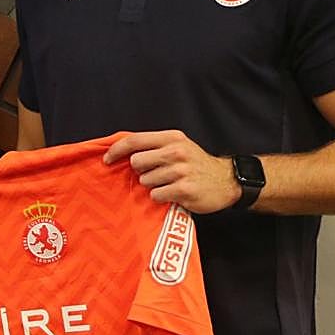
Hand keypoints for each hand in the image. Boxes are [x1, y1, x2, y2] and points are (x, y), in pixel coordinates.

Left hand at [104, 130, 240, 213]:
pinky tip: (174, 193)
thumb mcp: (178, 146)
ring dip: (152, 185)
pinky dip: (161, 197)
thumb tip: (120, 151)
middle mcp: (176, 151)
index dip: (116, 150)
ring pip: (145, 181)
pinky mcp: (184, 189)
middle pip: (136, 162)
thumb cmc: (196, 164)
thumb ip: (153, 146)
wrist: (227, 181)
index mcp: (172, 138)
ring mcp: (181, 170)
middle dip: (140, 171)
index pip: (135, 140)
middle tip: (155, 174)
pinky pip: (156, 195)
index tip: (106, 159)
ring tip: (169, 184)